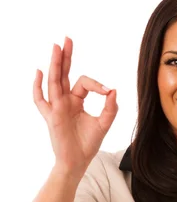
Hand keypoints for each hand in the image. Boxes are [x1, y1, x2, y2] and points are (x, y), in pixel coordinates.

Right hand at [33, 37, 117, 176]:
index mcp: (77, 100)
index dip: (97, 84)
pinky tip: (39, 72)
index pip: (84, 82)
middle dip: (66, 56)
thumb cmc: (88, 144)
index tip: (108, 91)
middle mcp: (65, 101)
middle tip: (67, 38)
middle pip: (64, 74)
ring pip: (54, 82)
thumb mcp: (104, 124)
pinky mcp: (51, 117)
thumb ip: (110, 108)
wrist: (78, 162)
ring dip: (55, 64)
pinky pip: (41, 100)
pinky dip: (38, 87)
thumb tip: (113, 90)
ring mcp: (56, 108)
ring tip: (56, 47)